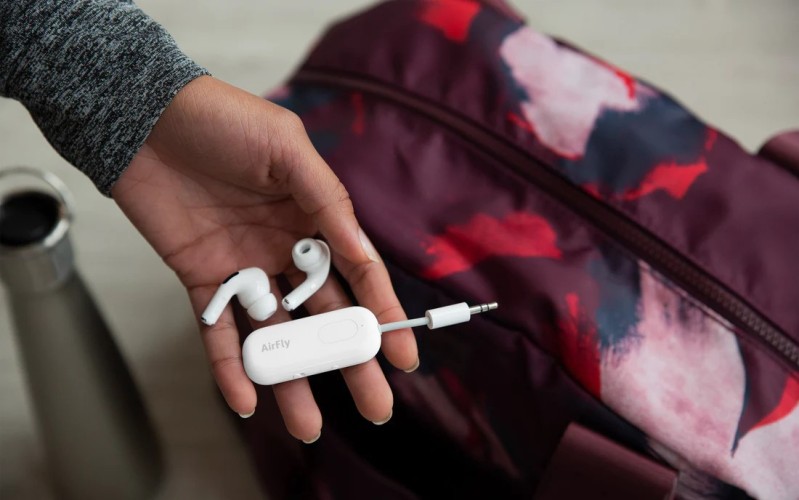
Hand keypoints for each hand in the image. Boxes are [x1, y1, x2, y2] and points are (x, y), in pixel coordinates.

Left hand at [112, 76, 417, 440]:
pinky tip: (246, 400)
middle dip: (348, 360)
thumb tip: (363, 252)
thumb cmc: (223, 120)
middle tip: (374, 404)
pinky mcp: (203, 279)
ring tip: (309, 424)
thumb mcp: (287, 149)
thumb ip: (327, 201)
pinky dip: (230, 367)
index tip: (401, 356)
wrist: (145, 118)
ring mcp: (245, 267)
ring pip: (276, 333)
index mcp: (315, 217)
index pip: (358, 274)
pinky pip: (218, 331)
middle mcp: (286, 248)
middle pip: (324, 316)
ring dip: (292, 377)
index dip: (382, 316)